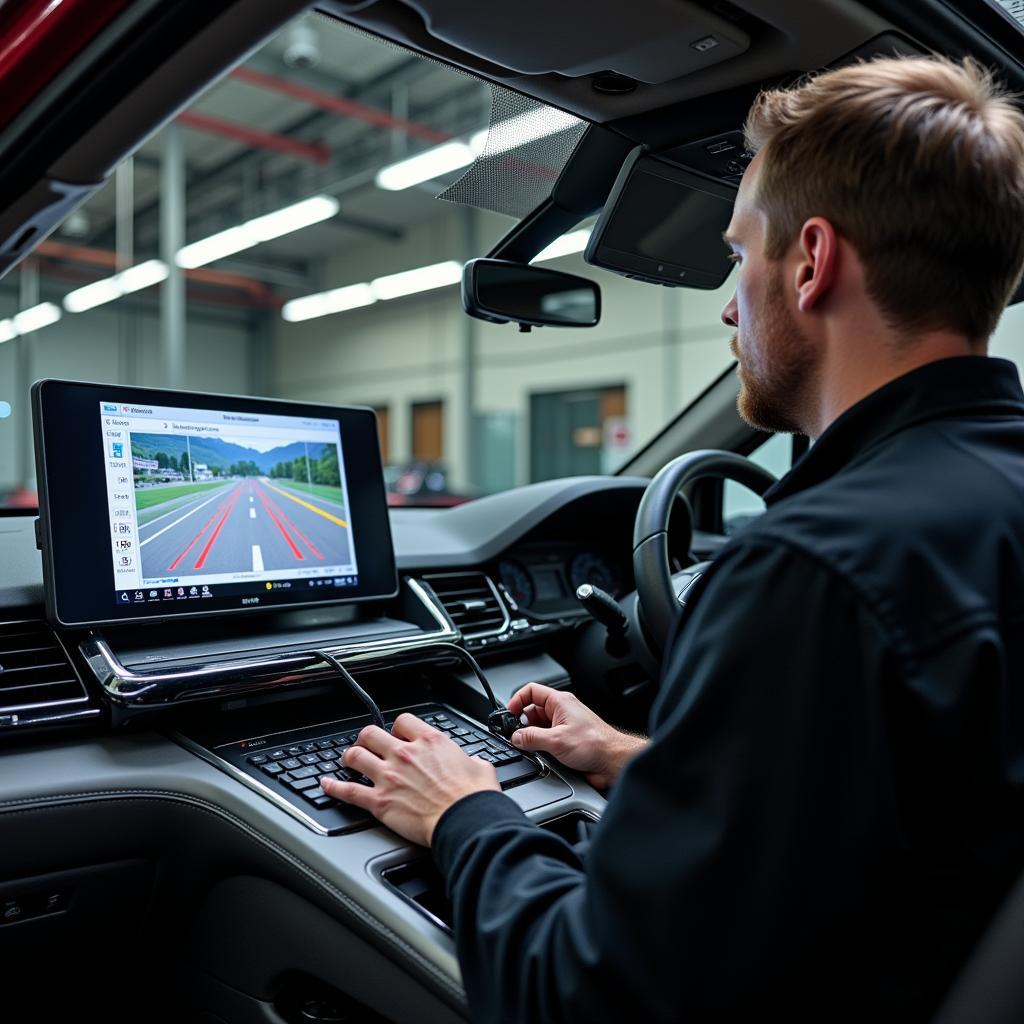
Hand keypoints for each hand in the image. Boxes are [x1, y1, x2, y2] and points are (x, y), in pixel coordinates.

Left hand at [320, 713, 499, 846]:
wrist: (464, 821)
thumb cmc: (472, 798)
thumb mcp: (480, 768)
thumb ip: (472, 761)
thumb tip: (475, 763)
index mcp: (429, 742)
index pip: (402, 721)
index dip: (398, 728)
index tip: (398, 735)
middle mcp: (404, 754)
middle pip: (371, 733)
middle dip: (367, 738)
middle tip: (367, 745)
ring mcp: (389, 776)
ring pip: (356, 756)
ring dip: (349, 757)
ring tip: (347, 760)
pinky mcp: (379, 802)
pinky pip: (348, 791)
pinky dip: (334, 787)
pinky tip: (327, 784)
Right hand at [508, 683, 647, 790]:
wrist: (613, 761)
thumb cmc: (595, 744)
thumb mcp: (557, 740)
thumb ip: (531, 738)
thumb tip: (515, 737)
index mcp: (560, 702)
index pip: (531, 691)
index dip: (517, 700)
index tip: (508, 714)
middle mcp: (561, 712)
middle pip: (532, 710)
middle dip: (521, 722)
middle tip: (514, 735)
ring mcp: (563, 726)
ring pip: (537, 726)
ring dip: (530, 736)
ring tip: (526, 746)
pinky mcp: (565, 741)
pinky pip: (545, 739)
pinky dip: (538, 745)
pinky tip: (537, 753)